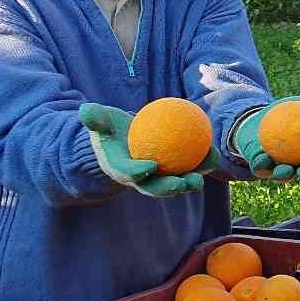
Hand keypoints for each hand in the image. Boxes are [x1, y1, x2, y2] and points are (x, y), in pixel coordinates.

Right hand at [79, 103, 216, 197]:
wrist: (125, 136)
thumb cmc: (111, 128)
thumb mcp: (100, 120)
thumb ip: (95, 118)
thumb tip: (86, 111)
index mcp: (121, 169)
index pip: (129, 174)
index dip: (138, 173)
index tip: (150, 165)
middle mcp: (141, 179)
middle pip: (155, 187)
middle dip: (168, 189)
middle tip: (181, 183)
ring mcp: (158, 176)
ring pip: (175, 182)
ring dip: (189, 182)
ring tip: (201, 177)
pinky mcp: (174, 170)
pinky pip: (190, 167)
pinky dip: (201, 163)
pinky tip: (213, 153)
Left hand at [232, 94, 299, 181]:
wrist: (260, 114)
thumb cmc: (289, 110)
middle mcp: (299, 162)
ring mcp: (279, 167)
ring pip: (284, 174)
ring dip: (284, 174)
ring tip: (283, 169)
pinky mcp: (261, 168)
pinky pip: (261, 168)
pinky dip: (261, 164)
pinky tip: (261, 158)